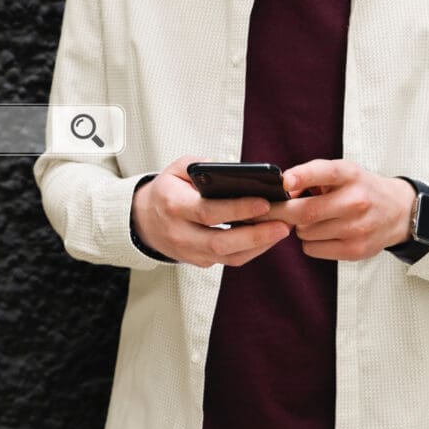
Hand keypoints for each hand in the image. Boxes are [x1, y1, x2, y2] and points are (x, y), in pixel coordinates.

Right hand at [132, 156, 291, 267]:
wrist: (144, 220)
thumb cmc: (167, 190)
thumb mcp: (177, 169)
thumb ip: (203, 166)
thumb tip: (235, 171)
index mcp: (174, 206)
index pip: (208, 211)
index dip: (237, 209)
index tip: (264, 202)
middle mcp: (180, 233)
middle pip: (220, 241)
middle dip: (255, 234)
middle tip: (283, 224)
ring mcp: (189, 252)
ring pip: (228, 256)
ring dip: (259, 245)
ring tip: (282, 229)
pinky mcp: (199, 262)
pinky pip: (229, 260)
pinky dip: (252, 250)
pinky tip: (268, 237)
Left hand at [266, 159, 414, 260]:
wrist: (398, 212)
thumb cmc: (360, 189)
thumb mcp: (342, 173)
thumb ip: (311, 177)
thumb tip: (282, 193)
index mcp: (350, 176)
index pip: (325, 172)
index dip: (302, 176)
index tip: (285, 181)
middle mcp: (356, 201)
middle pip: (306, 212)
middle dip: (281, 212)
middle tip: (269, 211)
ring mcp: (357, 228)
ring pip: (305, 232)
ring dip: (299, 227)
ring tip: (313, 220)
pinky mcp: (355, 250)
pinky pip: (312, 249)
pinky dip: (309, 242)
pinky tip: (322, 234)